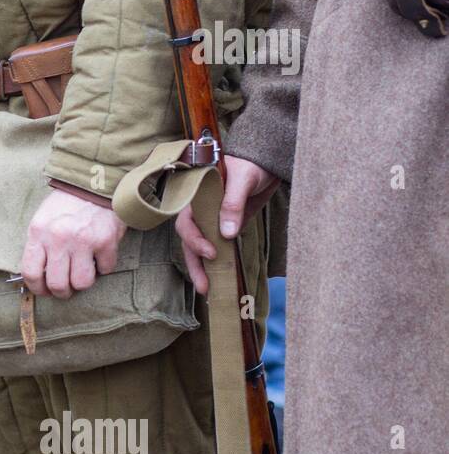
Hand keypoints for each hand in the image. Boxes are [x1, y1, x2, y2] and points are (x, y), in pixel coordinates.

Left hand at [21, 189, 126, 298]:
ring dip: (83, 282)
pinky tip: (99, 257)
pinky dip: (103, 267)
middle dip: (61, 292)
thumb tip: (38, 277)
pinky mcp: (106, 241)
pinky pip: (105, 269)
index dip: (37, 288)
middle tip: (66, 289)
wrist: (94, 183)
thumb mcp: (42, 220)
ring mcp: (83, 240)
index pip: (30, 272)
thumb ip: (39, 246)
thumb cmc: (65, 204)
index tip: (43, 291)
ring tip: (83, 272)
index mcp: (38, 232)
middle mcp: (59, 238)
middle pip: (57, 284)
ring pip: (82, 283)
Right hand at [174, 155, 279, 294]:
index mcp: (196, 198)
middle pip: (189, 241)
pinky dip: (218, 263)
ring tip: (208, 289)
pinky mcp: (225, 227)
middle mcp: (200, 212)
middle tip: (204, 286)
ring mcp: (211, 221)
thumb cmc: (251, 165)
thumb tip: (226, 234)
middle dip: (195, 264)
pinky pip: (217, 247)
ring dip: (202, 268)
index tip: (212, 253)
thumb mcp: (243, 180)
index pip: (187, 223)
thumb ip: (233, 204)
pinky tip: (221, 278)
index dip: (195, 240)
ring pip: (199, 248)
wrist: (266, 163)